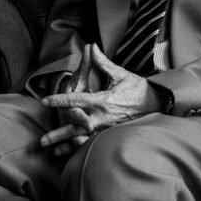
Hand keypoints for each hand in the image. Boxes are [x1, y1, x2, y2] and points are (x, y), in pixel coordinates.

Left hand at [39, 45, 162, 150]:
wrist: (158, 105)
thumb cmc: (139, 89)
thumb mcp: (121, 74)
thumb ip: (102, 62)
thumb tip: (91, 46)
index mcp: (102, 101)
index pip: (75, 100)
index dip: (59, 100)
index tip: (45, 101)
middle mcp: (102, 117)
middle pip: (75, 126)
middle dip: (58, 133)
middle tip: (42, 140)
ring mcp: (106, 129)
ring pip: (81, 138)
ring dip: (65, 145)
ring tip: (51, 151)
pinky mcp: (111, 135)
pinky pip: (91, 143)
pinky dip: (78, 149)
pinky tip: (67, 154)